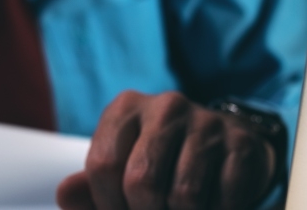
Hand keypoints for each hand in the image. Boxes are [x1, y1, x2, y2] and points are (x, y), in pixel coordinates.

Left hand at [56, 90, 276, 209]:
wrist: (220, 150)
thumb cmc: (156, 165)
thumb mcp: (119, 171)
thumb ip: (88, 189)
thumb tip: (65, 195)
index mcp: (125, 108)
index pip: (103, 166)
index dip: (107, 205)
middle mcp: (165, 106)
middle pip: (141, 183)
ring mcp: (207, 122)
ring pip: (184, 197)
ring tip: (179, 208)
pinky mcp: (242, 144)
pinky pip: (224, 200)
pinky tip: (211, 203)